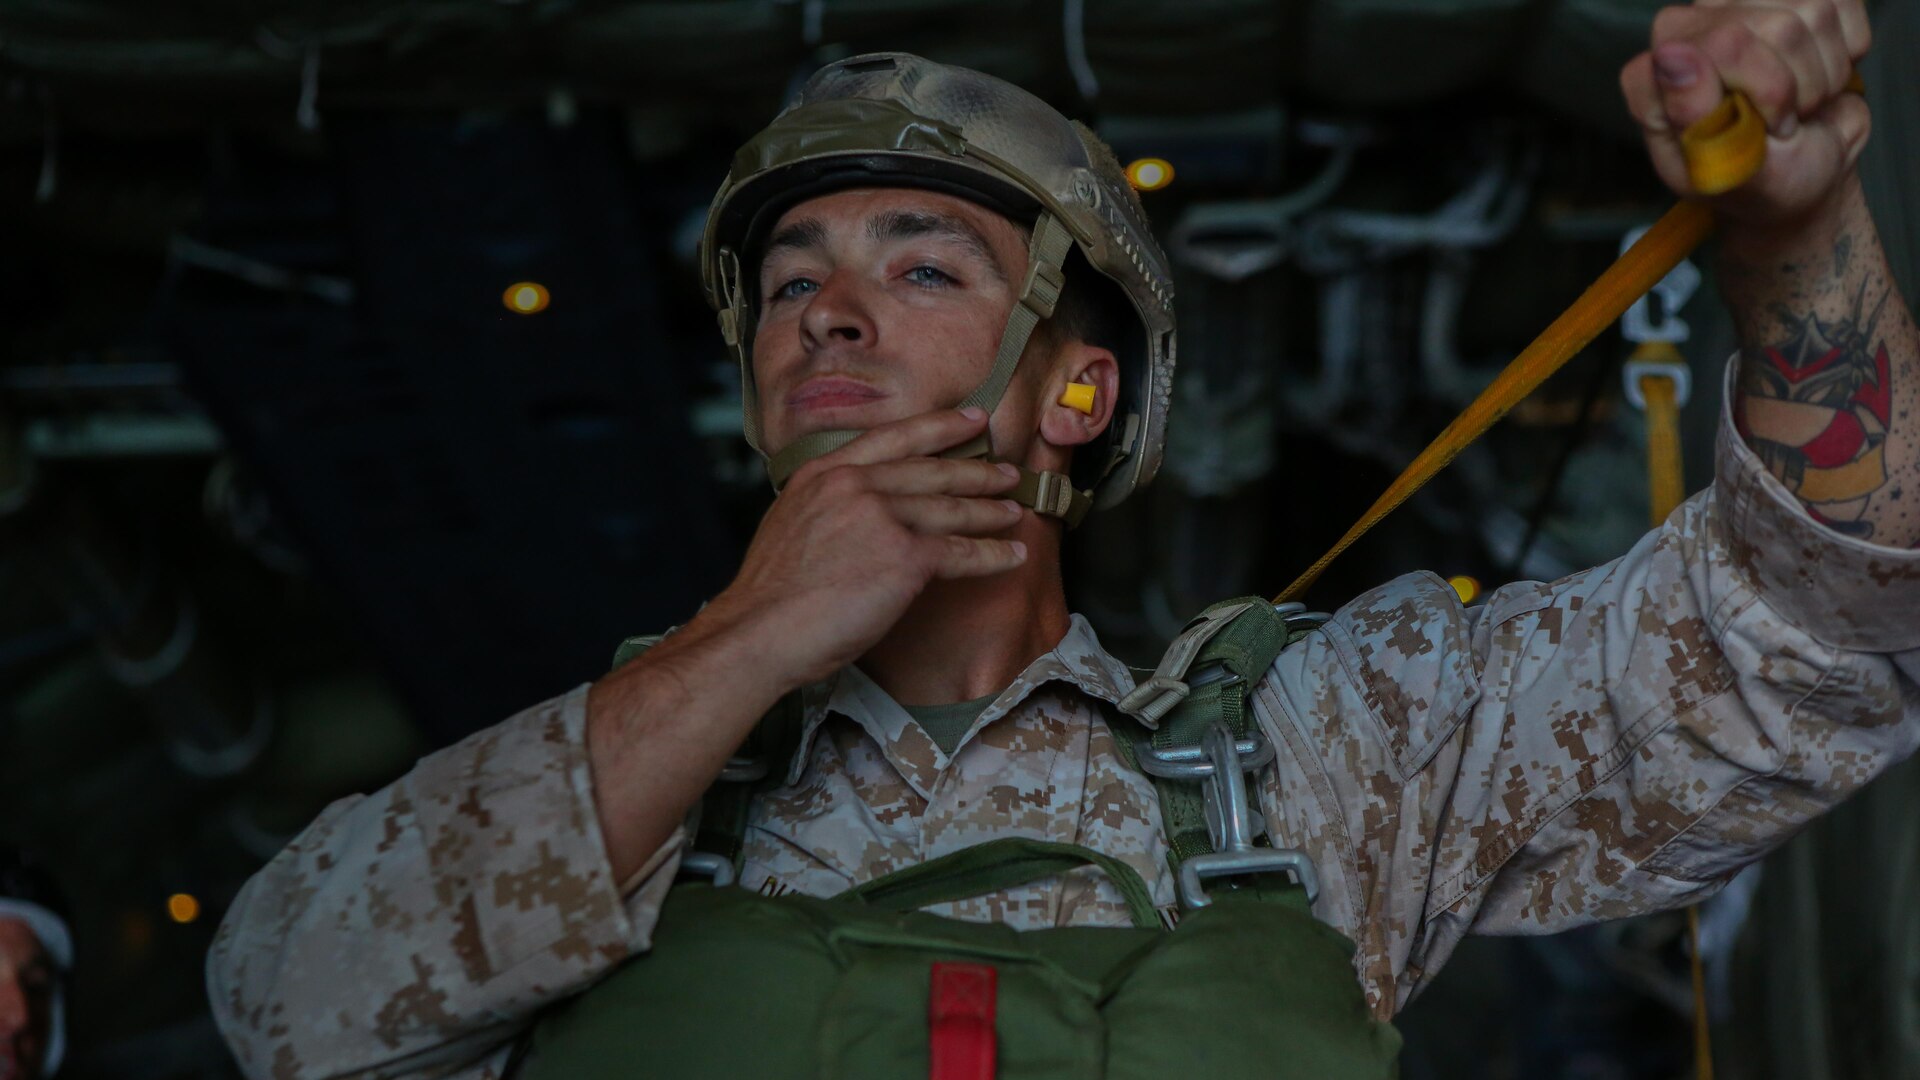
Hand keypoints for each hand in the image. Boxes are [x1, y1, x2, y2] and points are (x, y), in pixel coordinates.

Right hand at [697, 407, 1026, 689]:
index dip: (939, 426)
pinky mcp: (903, 557)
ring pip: (951, 508)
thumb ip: (829, 506)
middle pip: (931, 470)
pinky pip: (960, 552)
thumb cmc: (771, 595)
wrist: (760, 630)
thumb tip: (861, 514)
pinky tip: (1012, 556)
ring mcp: (880, 517)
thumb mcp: (792, 523)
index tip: (971, 418)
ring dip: (990, 511)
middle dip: (977, 471)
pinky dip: (992, 555)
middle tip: (1007, 472)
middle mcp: (854, 484)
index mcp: (824, 473)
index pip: (892, 438)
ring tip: (1015, 512)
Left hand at [1620, 1, 1871, 226]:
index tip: (1764, 129)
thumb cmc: (1759, 182)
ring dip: (1822, 76)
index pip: (1724, 43)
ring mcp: (1734, 9)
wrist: (1807, 175)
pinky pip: (1842, 5)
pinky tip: (1819, 74)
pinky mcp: (1787, 1)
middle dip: (1797, 88)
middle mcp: (1687, 32)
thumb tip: (1670, 54)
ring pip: (1812, 13)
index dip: (1767, 90)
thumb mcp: (1726, 172)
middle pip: (1778, 26)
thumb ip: (1694, 115)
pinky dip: (1847, 51)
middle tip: (1781, 122)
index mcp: (1654, 77)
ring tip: (1797, 106)